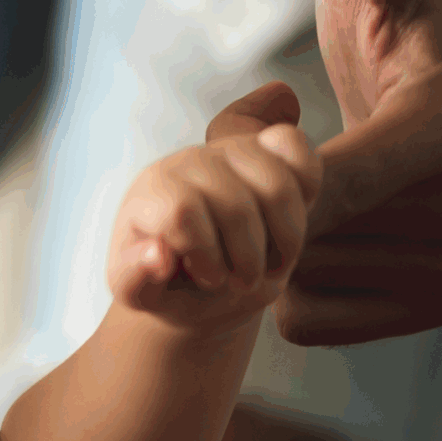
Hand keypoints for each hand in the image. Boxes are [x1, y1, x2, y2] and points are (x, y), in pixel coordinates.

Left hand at [110, 83, 322, 335]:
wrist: (205, 272)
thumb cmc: (171, 283)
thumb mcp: (142, 295)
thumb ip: (135, 280)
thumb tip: (156, 255)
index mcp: (150, 193)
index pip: (181, 212)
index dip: (206, 254)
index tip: (209, 278)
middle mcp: (187, 162)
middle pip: (236, 207)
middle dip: (249, 259)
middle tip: (243, 281)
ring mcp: (229, 149)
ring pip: (277, 185)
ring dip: (286, 239)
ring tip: (271, 263)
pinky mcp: (266, 145)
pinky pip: (295, 147)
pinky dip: (307, 188)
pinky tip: (288, 222)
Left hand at [282, 0, 441, 344]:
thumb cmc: (399, 26)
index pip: (334, 180)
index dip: (268, 173)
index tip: (261, 137)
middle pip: (303, 236)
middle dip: (263, 198)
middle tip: (280, 152)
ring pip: (300, 281)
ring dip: (274, 241)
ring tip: (309, 188)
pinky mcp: (436, 306)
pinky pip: (310, 319)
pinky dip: (289, 285)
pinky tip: (317, 235)